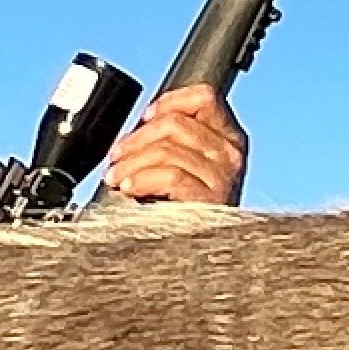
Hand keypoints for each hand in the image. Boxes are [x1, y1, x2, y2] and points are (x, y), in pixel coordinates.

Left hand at [100, 83, 248, 206]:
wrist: (194, 252)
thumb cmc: (186, 206)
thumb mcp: (188, 163)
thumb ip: (173, 138)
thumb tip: (140, 125)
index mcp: (228, 137)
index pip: (204, 97)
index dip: (169, 101)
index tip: (145, 116)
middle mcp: (231, 153)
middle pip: (176, 123)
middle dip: (136, 139)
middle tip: (117, 156)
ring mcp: (223, 177)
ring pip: (167, 149)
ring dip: (131, 162)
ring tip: (117, 176)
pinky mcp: (210, 201)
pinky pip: (170, 176)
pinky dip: (141, 179)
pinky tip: (129, 187)